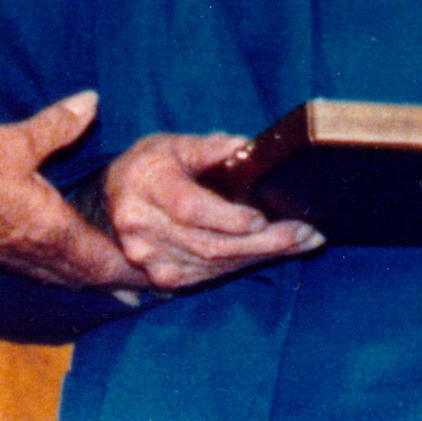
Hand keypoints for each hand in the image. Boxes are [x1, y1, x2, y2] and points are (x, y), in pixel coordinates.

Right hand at [0, 89, 142, 288]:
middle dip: (119, 282)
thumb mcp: (15, 139)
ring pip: (59, 276)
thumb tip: (92, 102)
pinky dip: (61, 270)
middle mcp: (31, 251)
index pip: (101, 260)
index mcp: (47, 229)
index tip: (159, 282)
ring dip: (89, 278)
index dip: (132, 271)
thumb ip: (58, 125)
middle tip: (149, 286)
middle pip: (84, 276)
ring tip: (114, 281)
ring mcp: (6, 255)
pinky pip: (37, 269)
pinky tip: (61, 261)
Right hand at [103, 131, 323, 291]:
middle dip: (263, 242)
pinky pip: (211, 274)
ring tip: (303, 241)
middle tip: (306, 233)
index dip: (227, 218)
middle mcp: (142, 228)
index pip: (189, 208)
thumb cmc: (152, 164)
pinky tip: (275, 252)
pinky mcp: (163, 277)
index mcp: (145, 185)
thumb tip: (244, 148)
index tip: (261, 217)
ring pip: (214, 265)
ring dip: (262, 256)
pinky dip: (246, 264)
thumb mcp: (174, 143)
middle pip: (208, 244)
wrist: (115, 198)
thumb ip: (208, 147)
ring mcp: (150, 259)